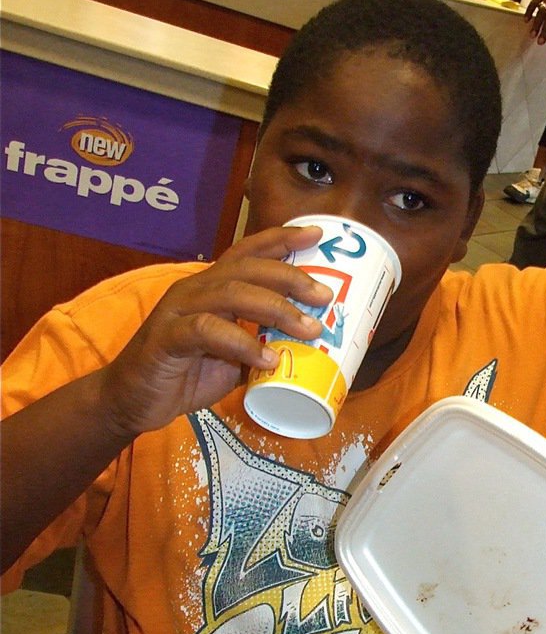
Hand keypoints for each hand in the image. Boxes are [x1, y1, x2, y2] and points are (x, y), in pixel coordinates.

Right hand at [97, 225, 331, 439]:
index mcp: (212, 288)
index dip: (281, 240)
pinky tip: (267, 359)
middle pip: (247, 269)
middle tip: (324, 296)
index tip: (317, 233)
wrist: (134, 400)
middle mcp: (195, 289)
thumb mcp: (234, 358)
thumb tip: (308, 349)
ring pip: (231, 293)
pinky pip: (207, 330)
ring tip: (308, 330)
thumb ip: (262, 345)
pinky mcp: (167, 338)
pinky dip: (242, 343)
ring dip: (275, 309)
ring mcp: (178, 310)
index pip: (248, 253)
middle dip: (290, 278)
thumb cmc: (185, 374)